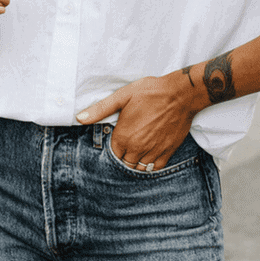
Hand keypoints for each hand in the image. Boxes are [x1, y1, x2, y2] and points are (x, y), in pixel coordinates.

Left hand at [76, 72, 204, 170]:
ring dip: (136, 163)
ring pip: (139, 168)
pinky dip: (151, 165)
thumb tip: (79, 118)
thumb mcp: (122, 96)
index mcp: (123, 136)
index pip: (113, 154)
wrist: (180, 94)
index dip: (114, 149)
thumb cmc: (150, 92)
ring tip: (137, 153)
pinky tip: (149, 156)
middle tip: (127, 148)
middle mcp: (137, 147)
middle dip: (124, 157)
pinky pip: (155, 168)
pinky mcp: (167, 151)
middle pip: (125, 163)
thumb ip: (100, 109)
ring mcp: (153, 151)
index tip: (118, 142)